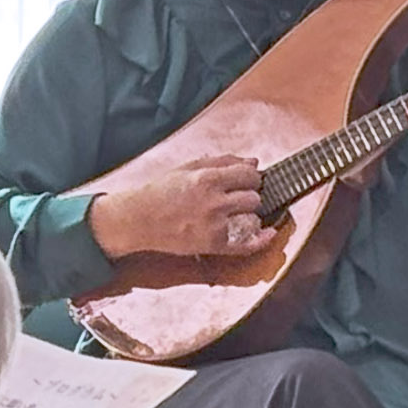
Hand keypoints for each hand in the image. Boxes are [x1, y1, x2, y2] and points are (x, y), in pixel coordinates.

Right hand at [92, 141, 276, 260]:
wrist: (139, 219)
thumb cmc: (161, 191)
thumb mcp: (188, 167)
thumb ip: (223, 162)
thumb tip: (254, 162)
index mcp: (207, 178)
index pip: (249, 174)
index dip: (251, 176)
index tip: (247, 180)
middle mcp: (214, 202)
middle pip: (254, 196)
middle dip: (250, 195)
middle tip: (240, 196)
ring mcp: (215, 225)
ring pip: (254, 218)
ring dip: (250, 214)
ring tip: (237, 213)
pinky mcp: (213, 245)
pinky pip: (247, 245)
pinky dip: (262, 240)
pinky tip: (269, 233)